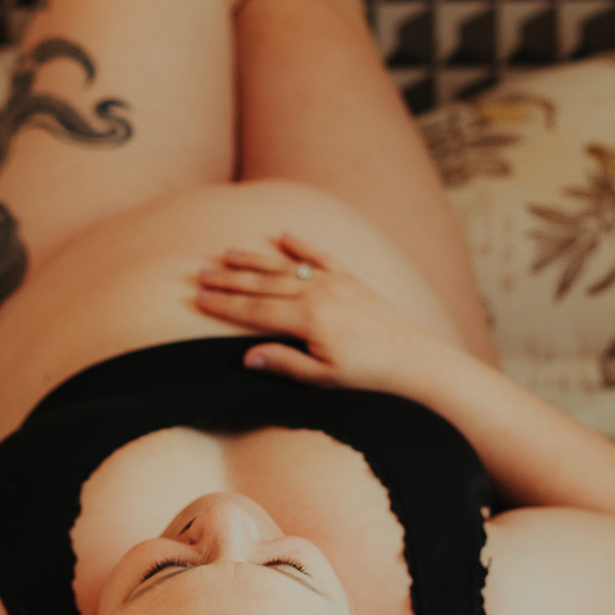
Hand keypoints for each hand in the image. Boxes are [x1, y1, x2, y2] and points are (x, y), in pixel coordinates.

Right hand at [197, 231, 429, 390]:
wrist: (415, 360)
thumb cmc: (369, 376)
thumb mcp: (323, 379)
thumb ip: (284, 364)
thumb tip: (247, 356)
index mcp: (308, 319)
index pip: (254, 311)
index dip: (224, 305)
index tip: (199, 298)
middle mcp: (318, 293)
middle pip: (263, 285)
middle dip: (229, 280)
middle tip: (201, 274)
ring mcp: (335, 282)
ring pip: (285, 267)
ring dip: (254, 260)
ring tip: (227, 254)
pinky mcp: (351, 279)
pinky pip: (320, 257)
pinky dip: (300, 246)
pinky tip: (283, 236)